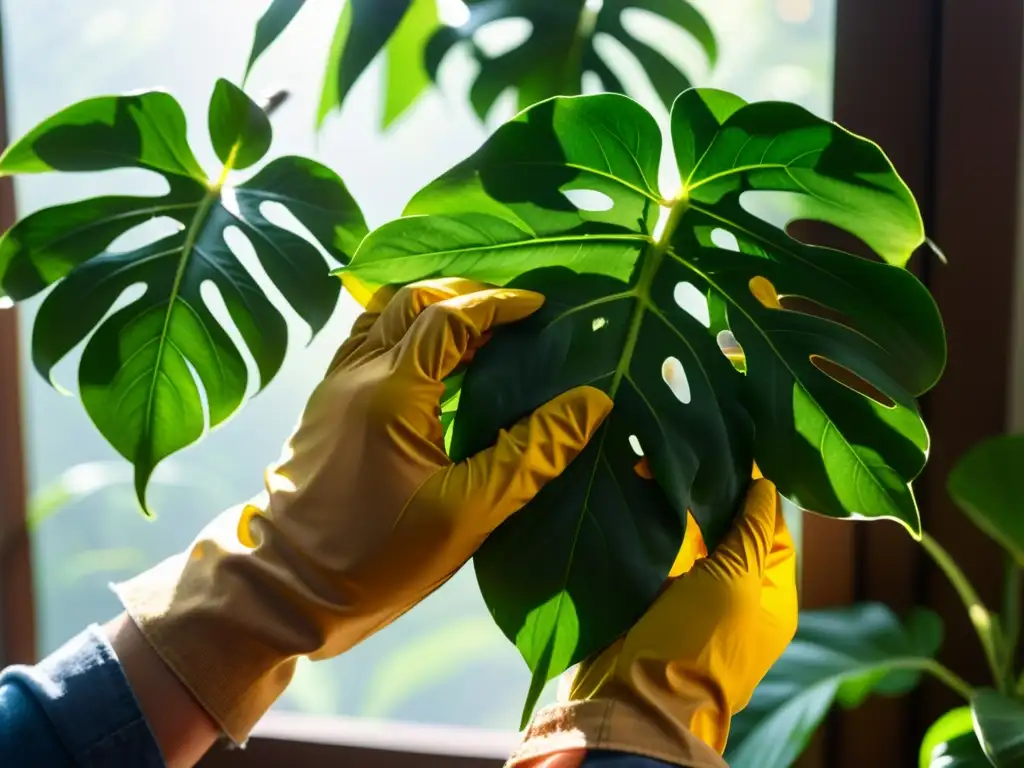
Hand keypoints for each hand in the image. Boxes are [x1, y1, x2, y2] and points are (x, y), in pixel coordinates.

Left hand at [114, 278, 612, 744]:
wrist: (284, 589)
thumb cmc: (377, 557)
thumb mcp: (469, 512)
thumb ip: (532, 453)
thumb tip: (592, 401)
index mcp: (392, 391)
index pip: (450, 317)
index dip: (499, 304)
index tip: (540, 306)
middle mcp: (356, 373)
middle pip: (412, 300)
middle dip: (465, 294)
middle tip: (512, 312)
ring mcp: (333, 386)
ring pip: (383, 315)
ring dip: (431, 309)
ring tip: (478, 331)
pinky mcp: (325, 406)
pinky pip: (367, 342)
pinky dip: (405, 332)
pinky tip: (432, 363)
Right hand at [511, 478, 796, 766]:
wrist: (632, 700)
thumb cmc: (698, 643)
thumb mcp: (734, 582)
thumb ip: (750, 532)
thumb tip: (765, 485)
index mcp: (768, 596)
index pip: (771, 531)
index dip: (756, 494)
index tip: (733, 453)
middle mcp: (733, 594)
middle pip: (729, 531)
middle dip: (710, 495)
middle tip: (689, 453)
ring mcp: (690, 596)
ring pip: (690, 537)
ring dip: (677, 507)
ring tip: (660, 465)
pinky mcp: (652, 595)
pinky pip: (658, 550)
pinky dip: (652, 524)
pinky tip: (640, 492)